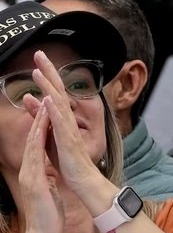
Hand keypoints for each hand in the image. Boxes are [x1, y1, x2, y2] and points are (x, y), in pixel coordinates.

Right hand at [16, 99, 63, 232]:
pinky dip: (39, 139)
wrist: (45, 232)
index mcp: (33, 172)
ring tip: (43, 105)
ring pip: (32, 143)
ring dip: (38, 123)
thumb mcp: (48, 190)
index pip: (36, 144)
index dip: (40, 126)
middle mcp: (28, 170)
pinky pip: (36, 154)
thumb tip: (48, 172)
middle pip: (32, 139)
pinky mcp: (33, 179)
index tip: (46, 109)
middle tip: (41, 98)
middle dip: (36, 118)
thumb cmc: (49, 213)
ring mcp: (29, 174)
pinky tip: (43, 127)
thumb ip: (46, 179)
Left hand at [28, 51, 106, 198]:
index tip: (39, 59)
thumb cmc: (67, 159)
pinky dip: (54, 109)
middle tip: (39, 53)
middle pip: (58, 90)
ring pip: (58, 102)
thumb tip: (29, 98)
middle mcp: (67, 118)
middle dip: (49, 71)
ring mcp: (69, 127)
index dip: (48, 74)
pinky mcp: (68, 139)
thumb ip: (40, 116)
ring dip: (49, 85)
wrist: (82, 179)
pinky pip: (60, 122)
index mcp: (62, 117)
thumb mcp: (49, 134)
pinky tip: (49, 98)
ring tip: (38, 71)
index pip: (55, 91)